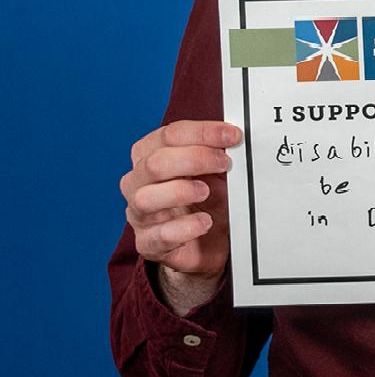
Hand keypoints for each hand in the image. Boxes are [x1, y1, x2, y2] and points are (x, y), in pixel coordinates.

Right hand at [120, 121, 240, 294]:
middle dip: (195, 159)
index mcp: (151, 155)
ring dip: (181, 191)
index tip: (232, 135)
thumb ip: (218, 150)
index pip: (168, 135)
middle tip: (225, 164)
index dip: (202, 132)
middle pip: (155, 164)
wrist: (211, 241)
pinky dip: (184, 227)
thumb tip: (234, 135)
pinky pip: (159, 236)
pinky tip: (204, 222)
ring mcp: (140, 215)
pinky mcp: (149, 244)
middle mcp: (139, 183)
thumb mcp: (215, 169)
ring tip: (206, 192)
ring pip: (146, 198)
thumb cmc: (209, 198)